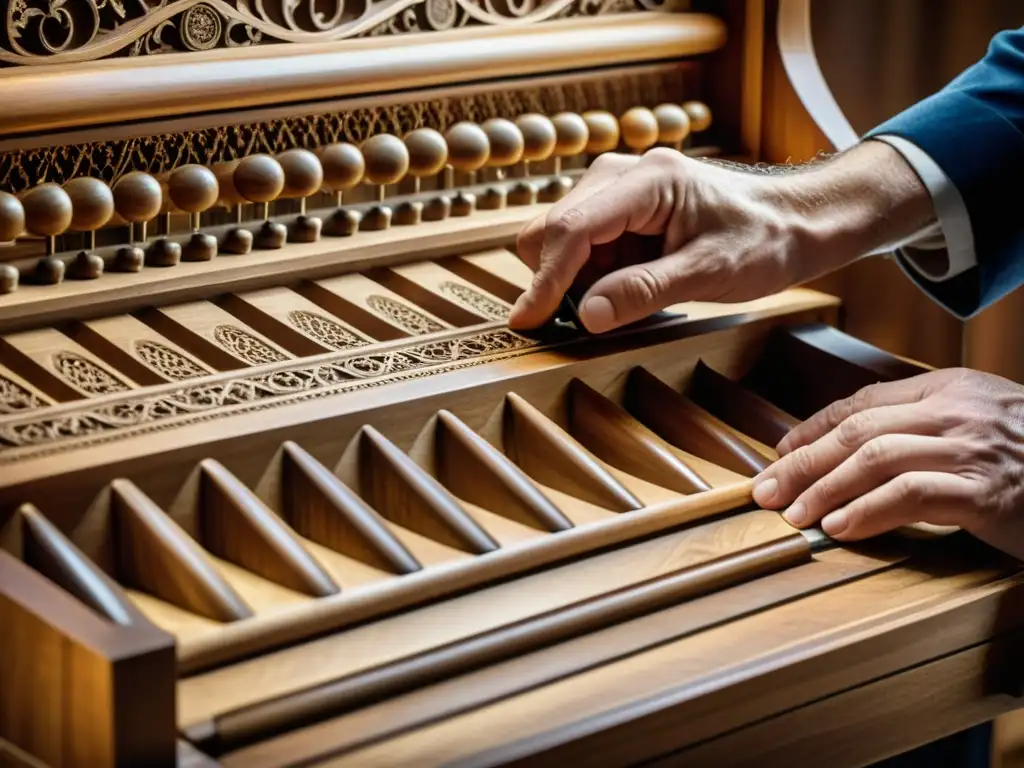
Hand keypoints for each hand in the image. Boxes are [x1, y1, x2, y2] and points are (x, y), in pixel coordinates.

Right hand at [508, 141, 934, 333]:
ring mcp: (618, 187)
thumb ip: (643, 292)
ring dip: (576, 279)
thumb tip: (585, 316)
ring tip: (626, 299)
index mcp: (647, 182)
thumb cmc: (763, 241)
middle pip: (552, 229)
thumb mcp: (709, 274)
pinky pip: (583, 244)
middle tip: (590, 319)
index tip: (526, 321)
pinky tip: (628, 286)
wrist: (794, 220)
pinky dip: (592, 274)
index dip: (545, 280)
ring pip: (560, 238)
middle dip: (557, 279)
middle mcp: (622, 174)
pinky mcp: (620, 206)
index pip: (572, 230)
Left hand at [751, 368, 1023, 558]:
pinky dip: (869, 512)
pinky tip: (841, 528)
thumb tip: (853, 448)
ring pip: (875, 458)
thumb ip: (923, 425)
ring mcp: (973, 447)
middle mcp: (956, 409)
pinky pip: (912, 495)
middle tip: (764, 491)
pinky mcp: (988, 490)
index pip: (860, 401)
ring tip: (793, 515)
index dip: (811, 428)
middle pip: (856, 429)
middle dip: (801, 461)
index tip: (779, 454)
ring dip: (824, 488)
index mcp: (948, 387)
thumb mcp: (977, 425)